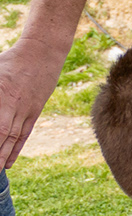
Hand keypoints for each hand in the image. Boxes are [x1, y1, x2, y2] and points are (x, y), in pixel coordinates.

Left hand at [0, 45, 62, 168]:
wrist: (43, 52)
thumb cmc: (10, 60)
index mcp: (2, 97)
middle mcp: (13, 108)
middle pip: (0, 138)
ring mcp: (26, 111)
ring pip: (11, 139)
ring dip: (1, 159)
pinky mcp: (34, 111)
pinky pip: (23, 134)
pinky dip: (15, 150)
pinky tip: (7, 163)